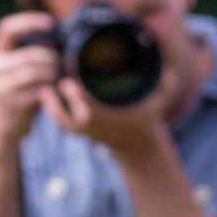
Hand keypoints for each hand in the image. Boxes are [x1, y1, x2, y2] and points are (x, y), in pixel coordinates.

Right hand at [0, 12, 60, 151]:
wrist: (3, 129)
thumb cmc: (18, 96)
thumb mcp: (16, 72)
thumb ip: (28, 56)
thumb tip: (56, 38)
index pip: (7, 28)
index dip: (28, 22)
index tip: (51, 22)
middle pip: (32, 54)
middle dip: (53, 60)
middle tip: (62, 67)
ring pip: (37, 72)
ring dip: (54, 76)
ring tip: (59, 80)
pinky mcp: (10, 103)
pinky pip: (38, 91)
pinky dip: (51, 91)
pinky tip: (55, 93)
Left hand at [39, 74, 171, 155]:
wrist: (138, 147)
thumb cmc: (146, 120)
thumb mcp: (158, 102)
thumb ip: (165, 85)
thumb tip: (171, 68)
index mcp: (114, 119)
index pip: (92, 109)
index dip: (78, 96)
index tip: (70, 80)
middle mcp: (98, 126)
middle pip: (75, 116)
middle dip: (64, 99)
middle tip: (57, 81)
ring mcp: (88, 129)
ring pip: (64, 122)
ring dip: (53, 107)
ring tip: (46, 89)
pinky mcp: (81, 130)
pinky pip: (63, 124)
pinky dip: (53, 112)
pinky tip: (47, 96)